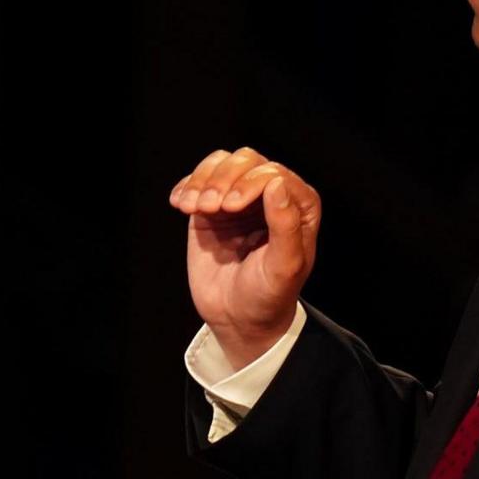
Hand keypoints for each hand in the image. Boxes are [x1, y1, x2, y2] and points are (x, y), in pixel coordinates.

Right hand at [170, 147, 321, 363]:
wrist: (237, 318)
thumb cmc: (268, 295)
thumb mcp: (284, 266)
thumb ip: (285, 226)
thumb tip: (276, 184)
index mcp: (297, 206)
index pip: (274, 174)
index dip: (250, 182)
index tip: (230, 206)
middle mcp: (269, 197)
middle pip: (246, 161)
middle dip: (224, 178)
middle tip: (210, 207)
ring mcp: (238, 200)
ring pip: (220, 164)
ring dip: (203, 180)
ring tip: (193, 207)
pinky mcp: (210, 210)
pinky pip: (197, 181)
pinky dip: (185, 187)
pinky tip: (181, 204)